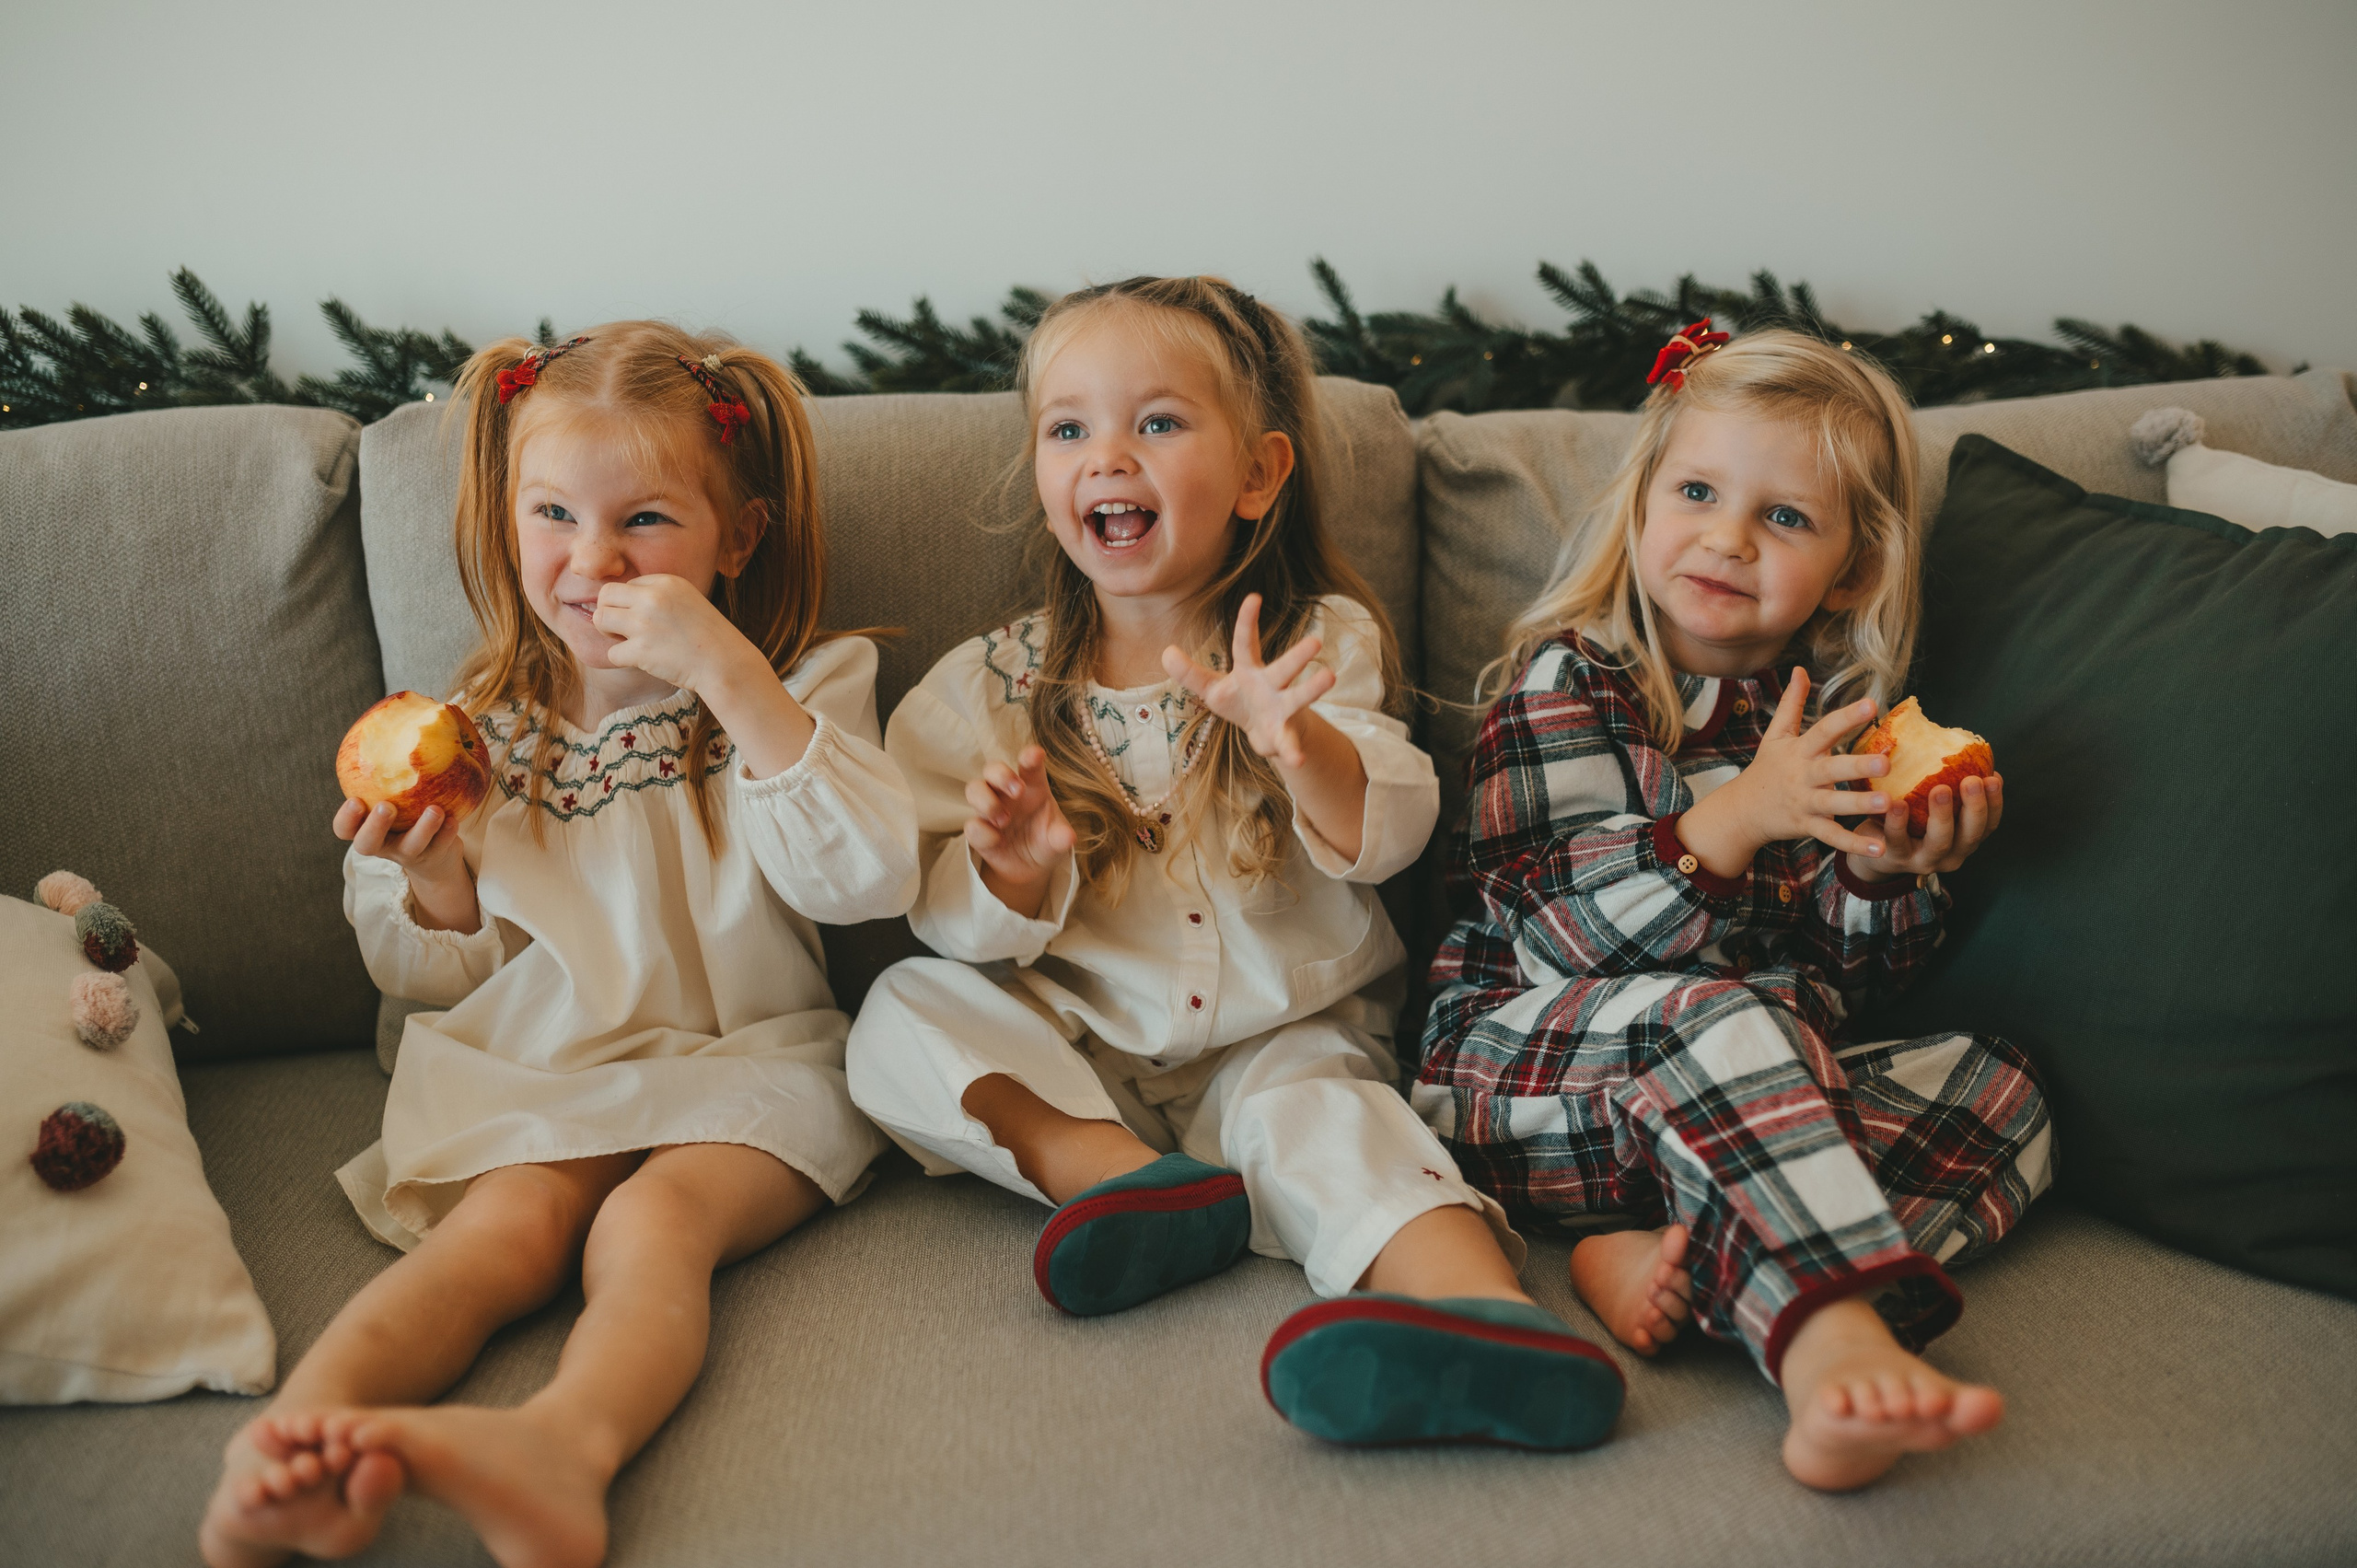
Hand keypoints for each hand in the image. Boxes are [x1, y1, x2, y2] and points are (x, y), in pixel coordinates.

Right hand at [333, 798, 479, 932]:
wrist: (438, 859)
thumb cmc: (409, 824)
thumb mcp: (395, 811)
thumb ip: (389, 790)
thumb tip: (382, 733)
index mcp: (370, 833)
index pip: (344, 831)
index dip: (345, 820)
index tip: (356, 802)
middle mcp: (386, 847)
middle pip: (368, 845)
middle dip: (374, 827)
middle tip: (385, 808)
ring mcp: (412, 856)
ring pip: (412, 847)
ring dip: (422, 829)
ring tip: (434, 811)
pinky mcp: (437, 857)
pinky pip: (444, 845)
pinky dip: (450, 832)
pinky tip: (454, 818)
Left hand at [591, 574, 761, 695]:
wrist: (725, 663)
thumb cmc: (706, 636)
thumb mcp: (687, 600)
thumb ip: (658, 595)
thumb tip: (621, 601)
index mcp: (666, 582)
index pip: (627, 584)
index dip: (630, 603)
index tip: (647, 619)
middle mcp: (653, 598)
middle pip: (605, 595)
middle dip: (610, 612)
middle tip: (625, 629)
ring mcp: (645, 624)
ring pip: (600, 619)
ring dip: (609, 633)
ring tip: (628, 642)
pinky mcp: (641, 650)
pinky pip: (611, 652)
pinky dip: (623, 659)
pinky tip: (641, 660)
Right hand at [964, 745, 1074, 917]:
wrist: (1030, 867)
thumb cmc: (1045, 840)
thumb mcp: (1057, 840)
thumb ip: (1061, 836)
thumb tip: (1068, 838)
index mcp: (1032, 786)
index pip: (1028, 765)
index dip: (1030, 757)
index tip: (1036, 754)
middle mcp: (1007, 793)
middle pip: (992, 769)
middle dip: (1001, 775)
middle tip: (1018, 790)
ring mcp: (989, 810)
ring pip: (974, 789)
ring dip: (987, 802)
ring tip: (1004, 820)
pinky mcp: (978, 831)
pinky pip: (972, 826)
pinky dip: (984, 833)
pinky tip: (998, 841)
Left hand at [1162, 593, 1334, 770]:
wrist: (1263, 733)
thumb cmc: (1239, 701)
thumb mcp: (1211, 688)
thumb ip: (1190, 673)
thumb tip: (1165, 652)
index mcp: (1250, 669)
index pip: (1247, 642)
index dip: (1248, 621)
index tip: (1253, 597)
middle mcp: (1272, 684)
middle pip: (1285, 667)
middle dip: (1298, 656)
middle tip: (1315, 641)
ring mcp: (1282, 707)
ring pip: (1299, 697)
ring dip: (1312, 689)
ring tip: (1329, 677)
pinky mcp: (1284, 733)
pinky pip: (1289, 742)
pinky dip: (1292, 751)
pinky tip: (1296, 759)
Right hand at [1677, 668, 1892, 876]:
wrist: (1742, 811)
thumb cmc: (1766, 769)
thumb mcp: (1775, 735)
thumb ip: (1791, 703)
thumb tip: (1800, 669)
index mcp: (1800, 750)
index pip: (1824, 729)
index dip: (1847, 717)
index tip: (1872, 704)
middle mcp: (1803, 776)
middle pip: (1831, 769)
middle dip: (1857, 766)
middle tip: (1885, 763)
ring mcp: (1805, 803)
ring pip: (1834, 805)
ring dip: (1859, 805)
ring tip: (1887, 803)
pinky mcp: (1807, 827)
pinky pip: (1832, 837)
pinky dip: (1854, 844)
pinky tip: (1880, 847)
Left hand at [1846, 772, 2004, 881]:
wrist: (1874, 851)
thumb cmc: (1912, 820)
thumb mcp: (1933, 806)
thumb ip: (1950, 785)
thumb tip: (1962, 746)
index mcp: (1965, 839)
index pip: (1988, 823)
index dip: (1994, 802)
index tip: (1993, 777)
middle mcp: (1951, 854)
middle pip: (1971, 835)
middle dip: (1975, 807)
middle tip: (1972, 780)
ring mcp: (1925, 859)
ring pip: (1939, 842)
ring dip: (1942, 815)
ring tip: (1939, 789)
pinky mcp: (1896, 858)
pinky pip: (1898, 841)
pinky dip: (1898, 823)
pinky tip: (1897, 804)